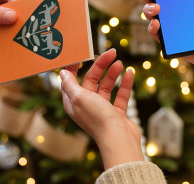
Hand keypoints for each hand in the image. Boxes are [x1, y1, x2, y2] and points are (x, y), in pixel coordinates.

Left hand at [0, 0, 24, 40]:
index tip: (22, 28)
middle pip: (28, 7)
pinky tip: (20, 38)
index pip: (20, 0)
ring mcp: (18, 3)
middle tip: (23, 34)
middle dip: (26, 20)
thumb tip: (13, 16)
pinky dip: (23, 30)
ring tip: (21, 37)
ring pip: (30, 15)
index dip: (22, 13)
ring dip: (25, 26)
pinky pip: (27, 21)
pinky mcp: (20, 13)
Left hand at [60, 49, 143, 168]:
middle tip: (111, 53)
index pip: (71, 79)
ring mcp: (102, 109)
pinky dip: (125, 84)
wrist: (118, 139)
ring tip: (120, 63)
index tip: (83, 54)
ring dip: (113, 74)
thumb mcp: (79, 97)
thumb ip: (70, 84)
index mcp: (73, 102)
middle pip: (92, 80)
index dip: (76, 66)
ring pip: (106, 86)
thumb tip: (63, 72)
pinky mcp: (116, 113)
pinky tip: (130, 73)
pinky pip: (120, 95)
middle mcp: (86, 105)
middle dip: (101, 66)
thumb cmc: (97, 118)